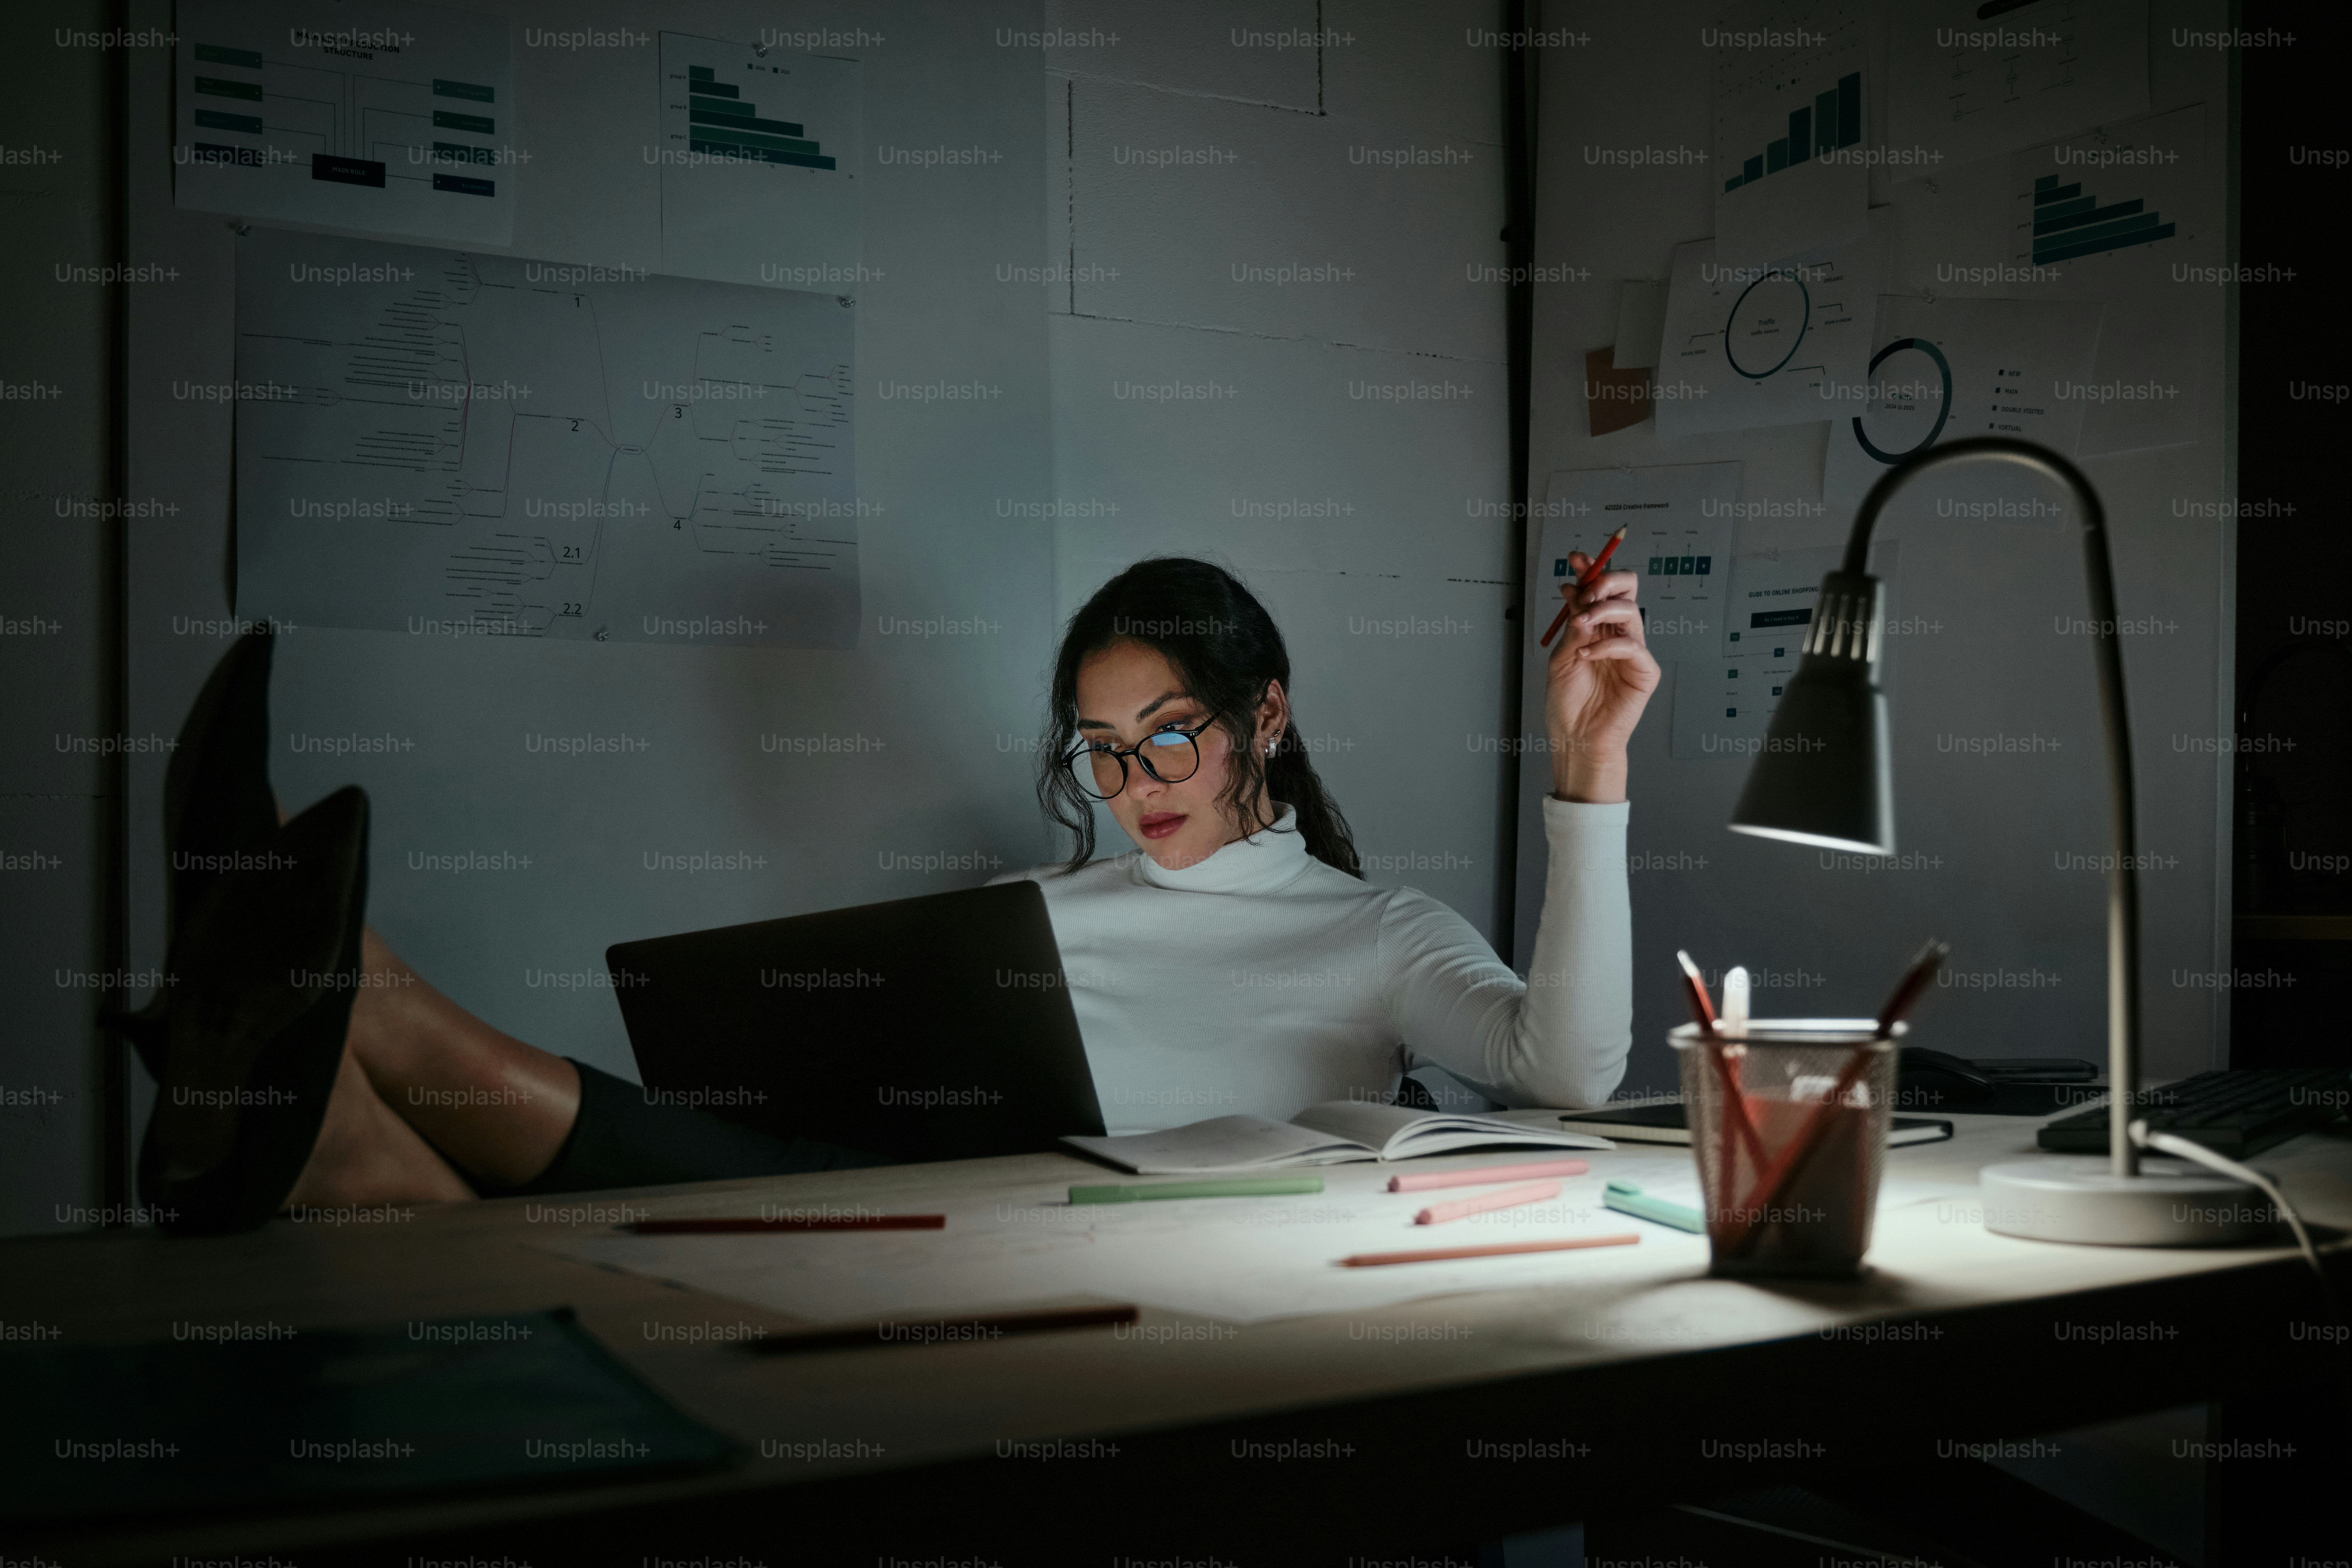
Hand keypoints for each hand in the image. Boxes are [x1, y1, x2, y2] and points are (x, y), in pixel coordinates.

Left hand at [1543, 552, 1661, 801]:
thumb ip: (1572, 622)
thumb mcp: (1562, 655)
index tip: (1576, 557)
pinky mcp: (1645, 672)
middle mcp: (1618, 634)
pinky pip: (1632, 646)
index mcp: (1598, 627)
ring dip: (1603, 611)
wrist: (1575, 738)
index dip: (1592, 569)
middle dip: (1606, 581)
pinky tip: (1586, 655)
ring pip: (1631, 611)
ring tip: (1581, 625)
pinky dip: (1607, 646)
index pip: (1602, 589)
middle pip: (1627, 590)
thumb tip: (1571, 586)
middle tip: (1586, 589)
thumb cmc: (1568, 702)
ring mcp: (1633, 652)